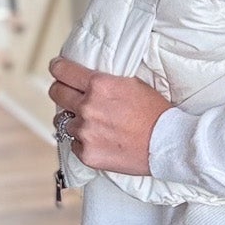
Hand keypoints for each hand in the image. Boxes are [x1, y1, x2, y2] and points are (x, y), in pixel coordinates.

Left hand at [48, 56, 171, 175]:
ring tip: (91, 124)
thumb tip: (85, 79)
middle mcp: (88, 107)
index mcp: (99, 85)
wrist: (168, 143)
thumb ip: (104, 81)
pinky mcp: (87, 154)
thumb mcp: (131, 83)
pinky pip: (74, 145)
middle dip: (61, 92)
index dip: (58, 69)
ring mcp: (86, 132)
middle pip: (56, 94)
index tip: (58, 70)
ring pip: (62, 122)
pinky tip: (100, 141)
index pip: (62, 71)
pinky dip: (83, 143)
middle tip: (69, 95)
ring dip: (73, 121)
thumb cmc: (155, 113)